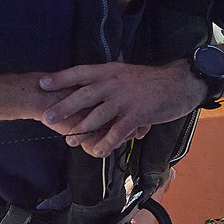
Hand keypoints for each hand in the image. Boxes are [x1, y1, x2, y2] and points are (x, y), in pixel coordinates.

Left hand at [38, 61, 201, 157]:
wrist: (180, 83)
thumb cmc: (152, 81)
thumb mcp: (126, 74)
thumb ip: (108, 81)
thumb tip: (90, 89)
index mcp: (110, 71)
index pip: (81, 72)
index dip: (61, 78)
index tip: (43, 83)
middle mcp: (115, 83)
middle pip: (84, 94)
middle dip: (64, 106)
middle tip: (47, 117)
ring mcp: (126, 98)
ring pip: (99, 115)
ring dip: (82, 129)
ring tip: (69, 141)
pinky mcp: (138, 114)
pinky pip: (119, 131)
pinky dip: (107, 143)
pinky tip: (98, 152)